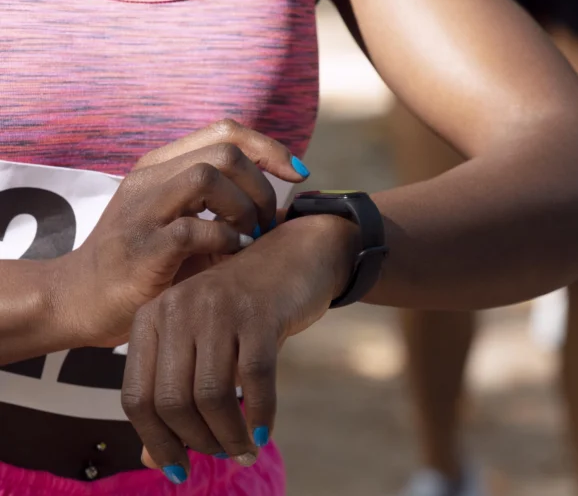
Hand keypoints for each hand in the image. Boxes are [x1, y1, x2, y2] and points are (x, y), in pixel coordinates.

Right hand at [56, 119, 309, 347]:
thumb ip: (224, 207)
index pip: (225, 131)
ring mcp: (142, 211)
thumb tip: (286, 210)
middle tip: (265, 223)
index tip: (298, 174)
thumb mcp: (184, 223)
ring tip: (247, 238)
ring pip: (208, 177)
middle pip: (225, 151)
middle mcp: (150, 179)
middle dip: (261, 186)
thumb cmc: (144, 264)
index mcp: (162, 166)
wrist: (80, 300)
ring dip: (243, 209)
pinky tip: (231, 256)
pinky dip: (225, 241)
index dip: (270, 147)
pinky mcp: (142, 249)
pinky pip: (195, 228)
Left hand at [120, 215, 356, 482]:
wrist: (295, 257)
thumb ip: (174, 398)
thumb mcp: (202, 346)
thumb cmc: (244, 310)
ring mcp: (218, 308)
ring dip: (229, 435)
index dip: (155, 440)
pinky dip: (261, 415)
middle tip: (223, 454)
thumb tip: (157, 462)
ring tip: (244, 449)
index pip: (135, 396)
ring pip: (212, 394)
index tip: (178, 467)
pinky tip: (264, 432)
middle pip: (171, 400)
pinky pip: (256, 378)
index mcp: (151, 317)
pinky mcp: (259, 313)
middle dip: (197, 441)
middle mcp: (177, 309)